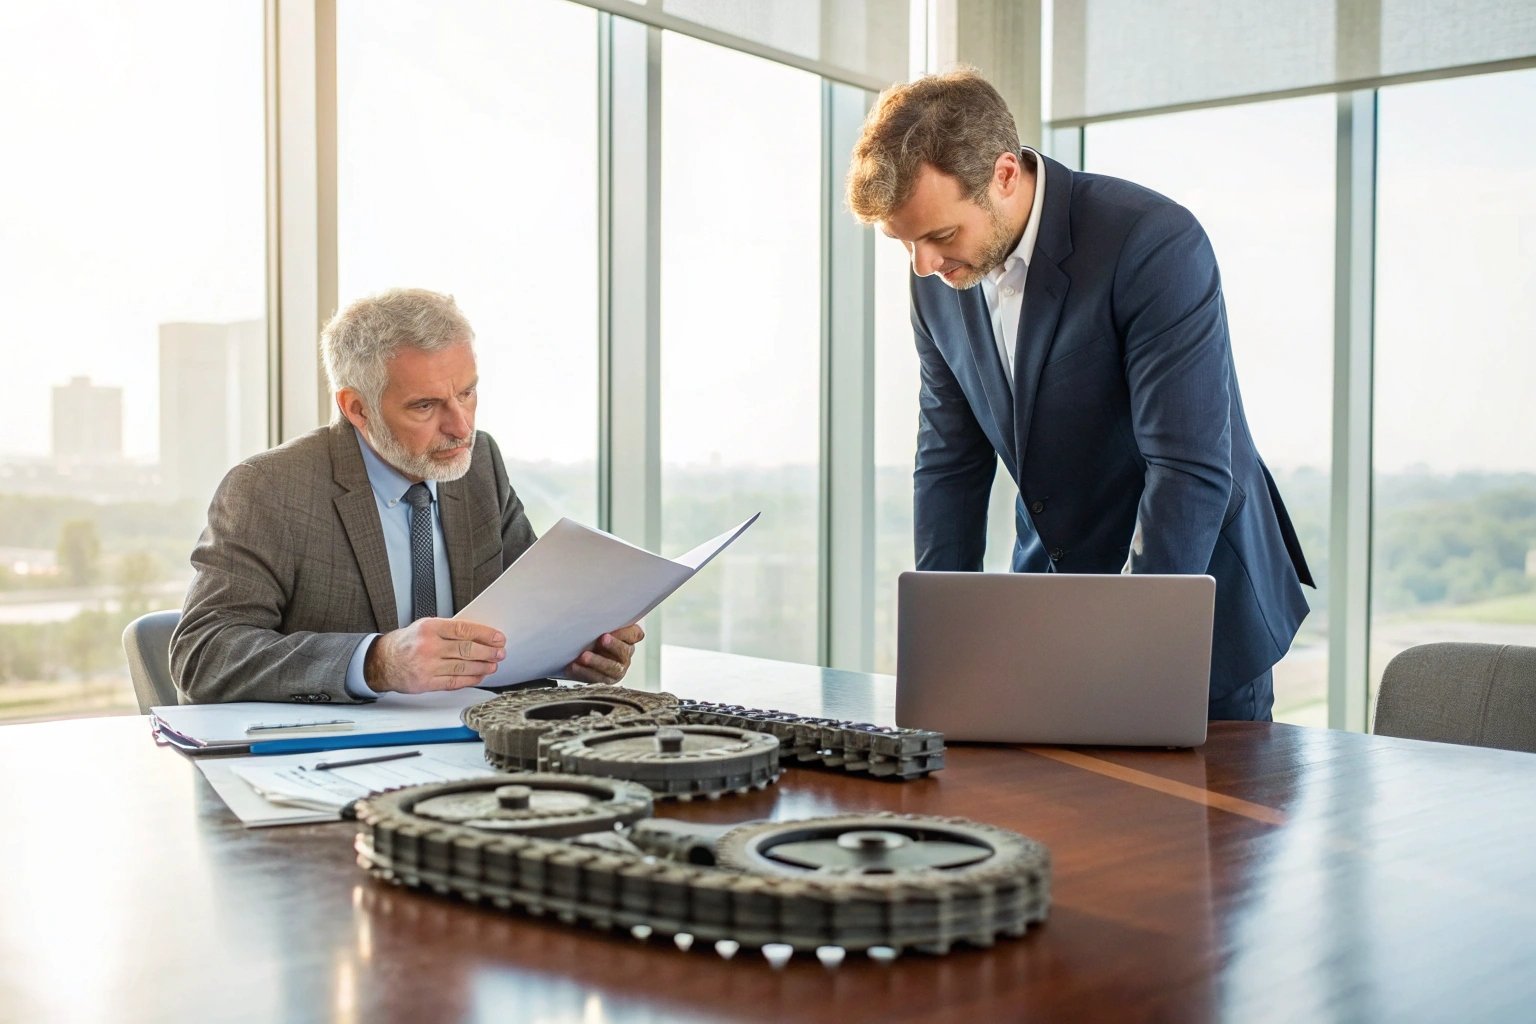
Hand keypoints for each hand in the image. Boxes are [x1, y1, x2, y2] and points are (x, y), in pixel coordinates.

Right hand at [364, 617, 505, 692]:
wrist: (383, 661)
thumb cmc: (407, 642)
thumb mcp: (425, 627)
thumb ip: (449, 630)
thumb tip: (479, 635)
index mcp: (429, 628)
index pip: (464, 629)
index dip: (485, 634)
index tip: (498, 638)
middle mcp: (428, 647)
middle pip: (466, 649)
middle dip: (488, 651)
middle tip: (500, 652)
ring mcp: (427, 666)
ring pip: (463, 667)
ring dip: (483, 666)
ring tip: (494, 664)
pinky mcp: (427, 683)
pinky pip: (454, 682)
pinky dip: (470, 679)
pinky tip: (480, 675)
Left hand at [562, 624, 644, 684]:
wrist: (579, 653)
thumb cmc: (592, 633)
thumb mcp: (599, 624)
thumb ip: (601, 618)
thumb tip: (591, 596)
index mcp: (628, 638)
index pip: (635, 634)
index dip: (625, 632)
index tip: (612, 628)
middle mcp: (625, 654)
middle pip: (624, 651)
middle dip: (613, 645)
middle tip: (601, 639)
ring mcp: (617, 669)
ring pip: (611, 667)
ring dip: (597, 661)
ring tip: (583, 657)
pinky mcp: (605, 680)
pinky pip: (597, 678)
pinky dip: (584, 672)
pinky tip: (573, 666)